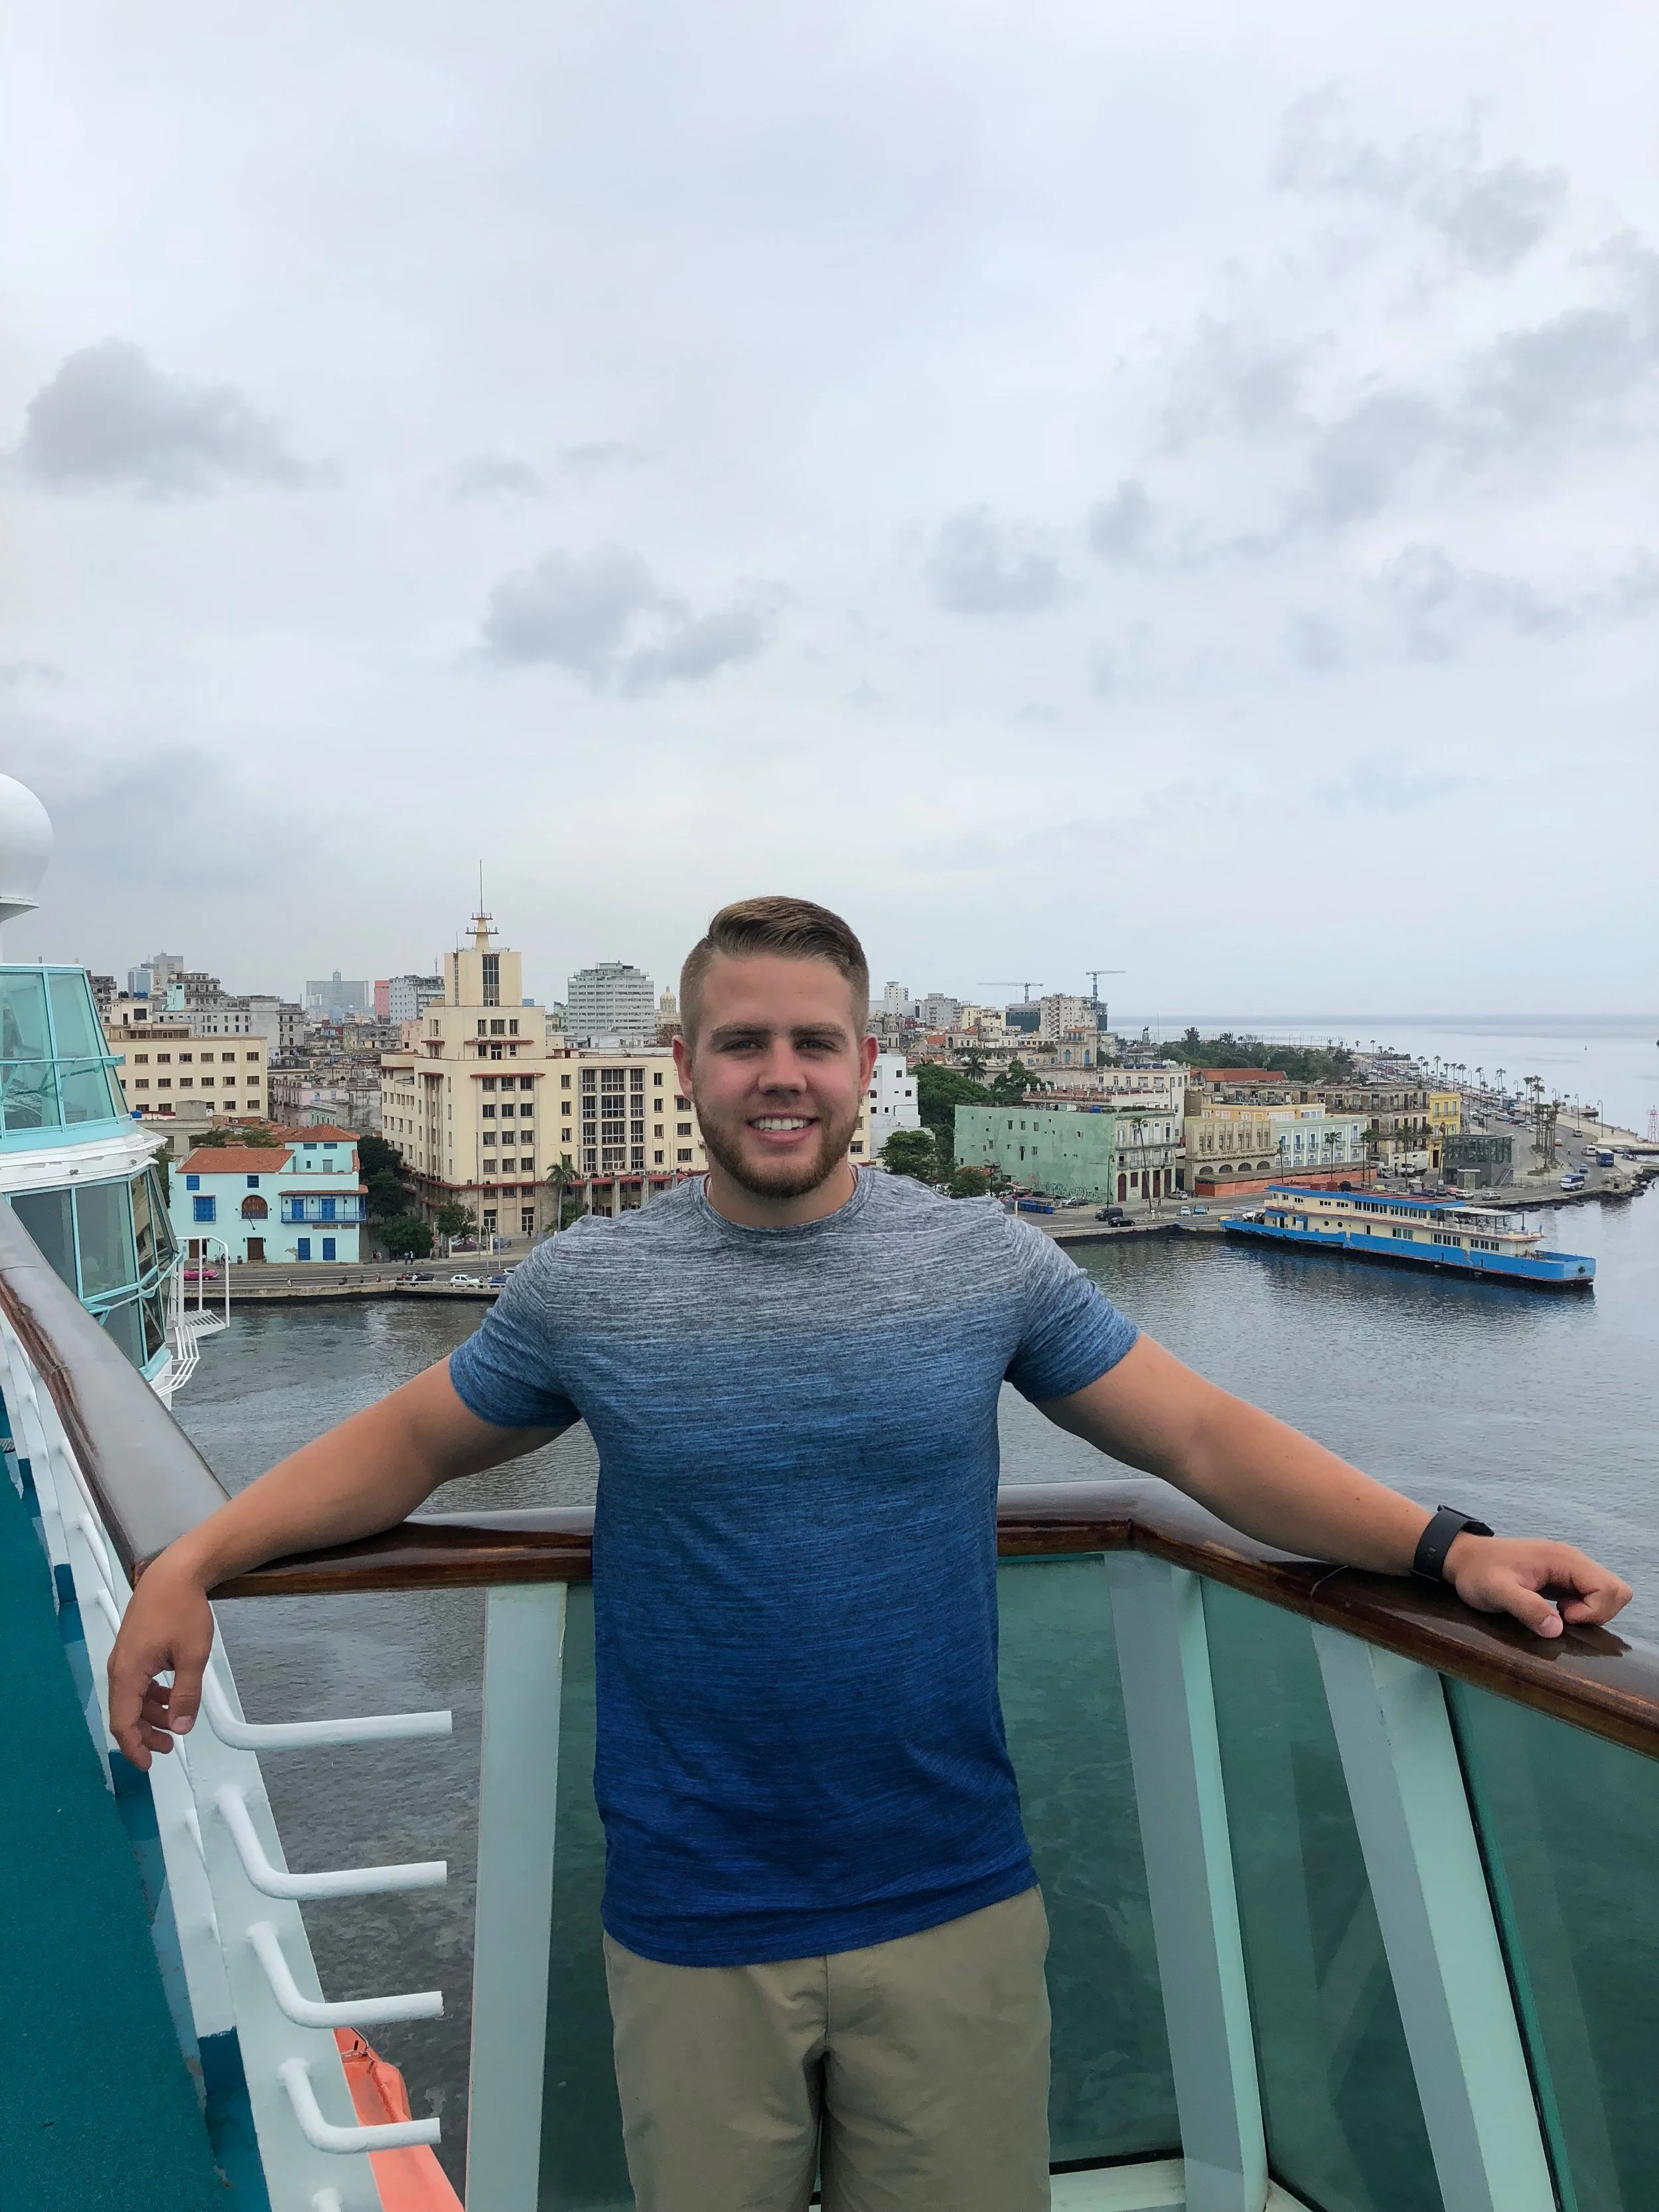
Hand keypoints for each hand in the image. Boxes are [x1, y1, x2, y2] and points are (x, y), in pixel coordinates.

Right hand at [107, 1554, 215, 1769]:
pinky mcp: (132, 1649)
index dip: (134, 1747)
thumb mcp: (193, 1656)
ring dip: (150, 1715)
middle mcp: (119, 1667)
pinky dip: (151, 1696)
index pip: (122, 1722)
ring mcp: (124, 1658)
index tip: (147, 1763)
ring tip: (174, 1724)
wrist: (175, 1573)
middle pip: (125, 1714)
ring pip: (131, 1699)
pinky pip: (136, 1683)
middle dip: (145, 1734)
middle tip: (168, 1748)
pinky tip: (170, 1697)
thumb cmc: (182, 1608)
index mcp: (128, 1672)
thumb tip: (182, 1725)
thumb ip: (186, 1694)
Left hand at [1445, 1533, 1632, 1639]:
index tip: (1562, 1616)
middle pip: (1616, 1590)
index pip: (1609, 1588)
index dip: (1593, 1611)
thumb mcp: (1497, 1592)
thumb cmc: (1477, 1573)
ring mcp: (1569, 1567)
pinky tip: (1556, 1610)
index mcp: (1563, 1559)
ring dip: (1590, 1612)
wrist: (1462, 1558)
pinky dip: (1583, 1608)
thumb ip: (1527, 1608)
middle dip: (1598, 1613)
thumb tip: (1558, 1629)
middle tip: (1564, 1617)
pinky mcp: (1564, 1576)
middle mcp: (1573, 1559)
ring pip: (1606, 1593)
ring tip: (1559, 1613)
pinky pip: (1591, 1594)